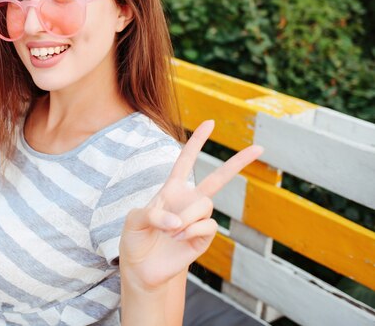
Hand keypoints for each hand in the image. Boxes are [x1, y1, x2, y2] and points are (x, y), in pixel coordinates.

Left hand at [119, 120, 263, 290]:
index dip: (197, 141)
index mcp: (171, 190)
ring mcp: (198, 220)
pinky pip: (208, 225)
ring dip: (188, 216)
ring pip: (206, 204)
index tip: (210, 122)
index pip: (186, 161)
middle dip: (238, 162)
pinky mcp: (204, 238)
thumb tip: (178, 221)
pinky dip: (192, 230)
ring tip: (171, 231)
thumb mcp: (133, 221)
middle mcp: (188, 201)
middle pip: (218, 178)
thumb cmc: (135, 240)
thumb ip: (152, 214)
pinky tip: (179, 238)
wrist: (141, 269)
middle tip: (260, 147)